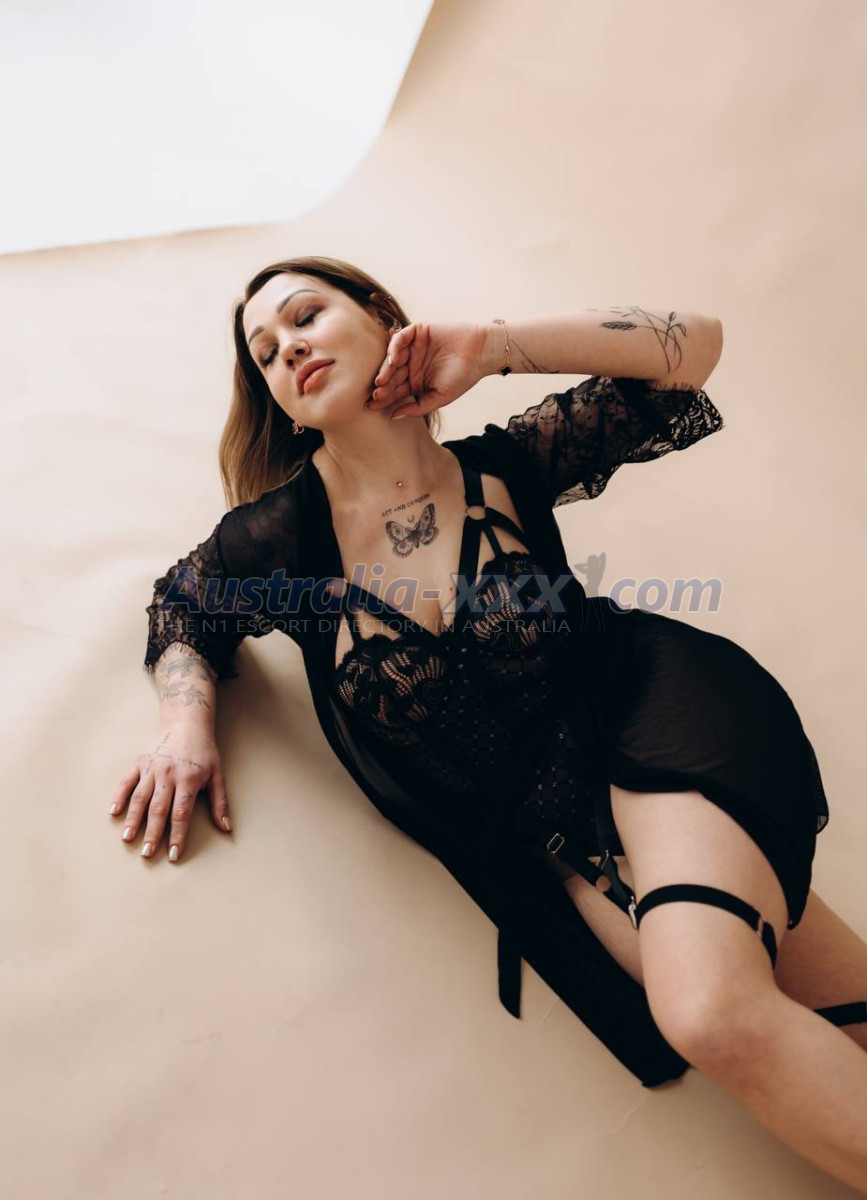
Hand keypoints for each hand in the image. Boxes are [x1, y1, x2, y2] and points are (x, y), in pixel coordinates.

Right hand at [108, 722, 232, 860]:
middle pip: (158, 809)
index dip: (177, 835)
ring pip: (140, 798)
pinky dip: (118, 796)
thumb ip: (220, 802)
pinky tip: (113, 812)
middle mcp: (168, 774)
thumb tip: (226, 827)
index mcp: (188, 779)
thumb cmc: (204, 752)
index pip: (181, 813)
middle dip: (152, 833)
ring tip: (127, 839)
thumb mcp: (217, 775)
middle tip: (146, 853)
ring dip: (133, 820)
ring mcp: (151, 768)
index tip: (173, 854)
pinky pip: (126, 781)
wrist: (187, 723)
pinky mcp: (140, 762)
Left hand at [367, 322, 488, 419]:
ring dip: (385, 369)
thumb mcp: (439, 398)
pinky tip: (393, 359)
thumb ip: (417, 408)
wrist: (480, 353)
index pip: (394, 392)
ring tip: (381, 381)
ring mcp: (413, 348)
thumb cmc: (463, 378)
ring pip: (392, 358)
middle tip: (375, 394)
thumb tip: (393, 416)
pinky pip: (400, 338)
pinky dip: (394, 347)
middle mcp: (411, 365)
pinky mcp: (417, 332)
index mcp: (415, 382)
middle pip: (390, 376)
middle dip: (382, 386)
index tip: (370, 408)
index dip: (382, 399)